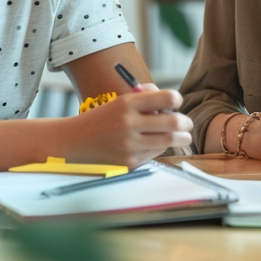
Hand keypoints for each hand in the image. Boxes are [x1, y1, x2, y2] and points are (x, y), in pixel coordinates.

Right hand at [66, 87, 192, 167]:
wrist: (72, 144)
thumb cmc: (100, 120)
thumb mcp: (119, 102)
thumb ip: (145, 97)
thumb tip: (172, 100)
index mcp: (127, 103)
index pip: (167, 97)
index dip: (177, 100)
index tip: (177, 103)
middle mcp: (128, 123)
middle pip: (173, 122)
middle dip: (186, 123)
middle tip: (188, 124)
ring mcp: (129, 145)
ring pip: (167, 141)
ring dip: (180, 138)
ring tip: (183, 137)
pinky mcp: (128, 163)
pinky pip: (154, 154)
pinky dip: (160, 149)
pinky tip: (158, 145)